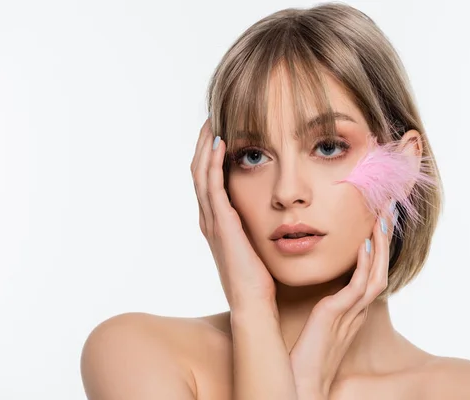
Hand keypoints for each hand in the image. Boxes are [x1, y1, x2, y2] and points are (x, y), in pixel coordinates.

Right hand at [190, 118, 276, 310]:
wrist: (253, 302)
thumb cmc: (259, 277)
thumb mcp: (255, 243)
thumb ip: (254, 224)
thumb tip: (272, 207)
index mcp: (216, 222)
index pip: (206, 180)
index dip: (208, 155)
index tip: (219, 132)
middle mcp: (208, 219)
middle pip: (197, 172)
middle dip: (202, 144)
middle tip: (211, 120)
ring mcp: (212, 221)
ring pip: (200, 175)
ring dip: (204, 147)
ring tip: (212, 123)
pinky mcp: (221, 224)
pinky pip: (212, 186)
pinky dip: (212, 163)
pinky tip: (220, 144)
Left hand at [288, 209, 393, 397]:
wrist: (301, 381)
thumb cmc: (307, 354)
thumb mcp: (319, 322)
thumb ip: (327, 304)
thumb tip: (323, 287)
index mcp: (354, 309)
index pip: (371, 271)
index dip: (377, 246)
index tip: (376, 220)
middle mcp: (358, 309)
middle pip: (380, 267)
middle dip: (384, 238)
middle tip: (387, 209)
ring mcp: (351, 313)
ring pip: (375, 273)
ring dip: (380, 245)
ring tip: (381, 217)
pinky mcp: (339, 315)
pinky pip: (358, 286)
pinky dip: (364, 265)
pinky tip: (364, 244)